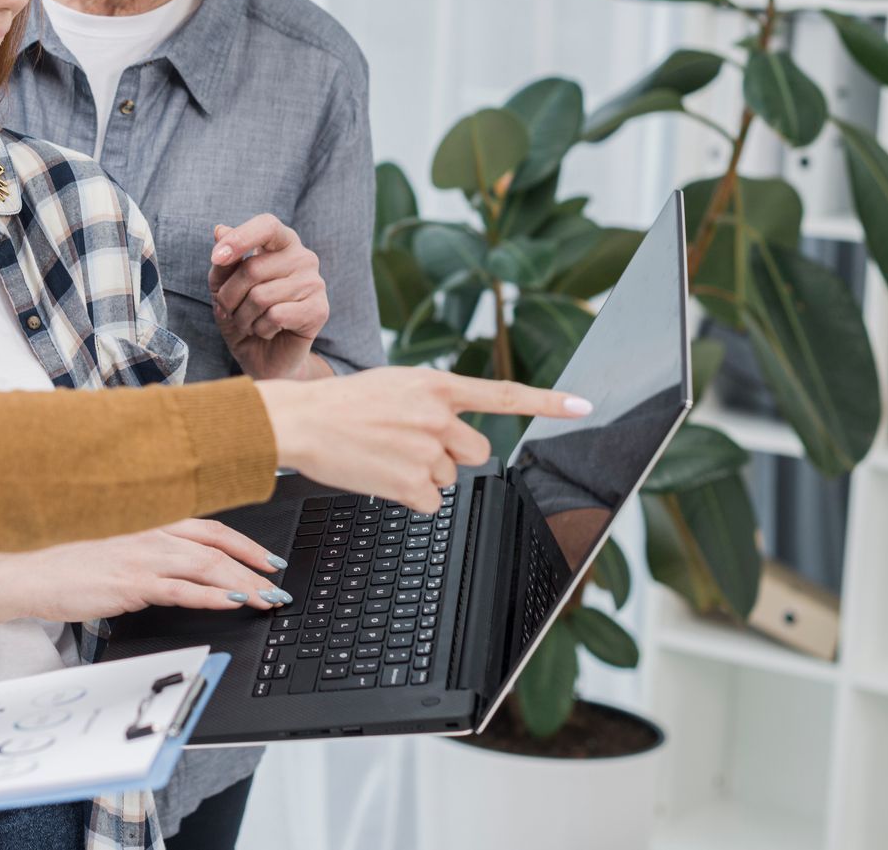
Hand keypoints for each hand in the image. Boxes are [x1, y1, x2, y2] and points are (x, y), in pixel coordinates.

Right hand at [0, 519, 290, 624]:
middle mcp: (149, 531)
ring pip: (208, 567)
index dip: (242, 542)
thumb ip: (140, 545)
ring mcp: (142, 555)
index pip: (207, 526)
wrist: (22, 569)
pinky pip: (183, 590)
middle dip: (254, 565)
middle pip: (216, 545)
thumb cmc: (58, 556)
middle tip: (278, 582)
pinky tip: (233, 604)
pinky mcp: (132, 582)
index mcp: (145, 519)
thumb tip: (169, 563)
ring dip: (244, 584)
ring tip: (268, 599)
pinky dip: (213, 597)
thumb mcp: (107, 541)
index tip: (266, 557)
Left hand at [207, 216, 332, 380]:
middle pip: (253, 268)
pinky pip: (276, 315)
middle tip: (230, 311)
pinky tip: (268, 331)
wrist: (264, 358)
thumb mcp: (223, 286)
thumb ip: (223, 261)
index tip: (216, 258)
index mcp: (282, 243)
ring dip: (244, 317)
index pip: (267, 225)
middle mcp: (303, 257)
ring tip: (250, 323)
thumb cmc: (244, 314)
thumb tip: (219, 229)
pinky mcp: (319, 310)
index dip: (240, 239)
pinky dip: (261, 329)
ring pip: (261, 296)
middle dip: (230, 297)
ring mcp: (315, 283)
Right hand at [257, 368, 592, 512]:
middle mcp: (438, 415)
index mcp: (436, 384)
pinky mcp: (412, 483)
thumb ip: (432, 403)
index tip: (583, 407)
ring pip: (449, 479)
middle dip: (453, 456)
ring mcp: (427, 450)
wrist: (303, 420)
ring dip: (424, 475)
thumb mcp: (395, 386)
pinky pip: (430, 503)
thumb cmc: (342, 404)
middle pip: (476, 452)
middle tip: (415, 448)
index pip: (503, 394)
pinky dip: (410, 497)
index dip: (548, 403)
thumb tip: (452, 432)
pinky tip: (383, 476)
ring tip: (386, 456)